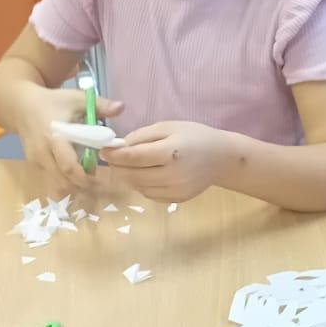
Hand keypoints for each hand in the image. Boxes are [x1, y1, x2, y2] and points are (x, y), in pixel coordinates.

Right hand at [14, 83, 122, 195]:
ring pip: (55, 184)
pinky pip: (50, 179)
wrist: (22, 106)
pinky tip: (75, 178)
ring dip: (73, 187)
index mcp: (55, 137)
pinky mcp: (33, 165)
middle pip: (62, 181)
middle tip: (98, 185)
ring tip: (88, 182)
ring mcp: (36, 161)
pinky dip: (63, 183)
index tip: (100, 180)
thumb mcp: (76, 99)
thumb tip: (122, 107)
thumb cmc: (53, 102)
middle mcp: (43, 152)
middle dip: (81, 187)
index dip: (85, 177)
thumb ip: (100, 105)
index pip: (69, 166)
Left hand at [106, 121, 231, 202]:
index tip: (103, 151)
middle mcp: (173, 174)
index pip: (134, 157)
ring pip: (139, 187)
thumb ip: (143, 135)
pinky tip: (145, 175)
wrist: (221, 158)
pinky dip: (142, 186)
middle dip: (118, 167)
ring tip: (128, 166)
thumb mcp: (169, 126)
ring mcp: (176, 190)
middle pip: (133, 175)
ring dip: (129, 177)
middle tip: (113, 159)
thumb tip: (120, 146)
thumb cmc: (195, 136)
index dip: (114, 155)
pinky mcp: (178, 199)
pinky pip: (150, 195)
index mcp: (170, 152)